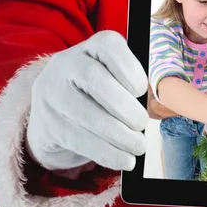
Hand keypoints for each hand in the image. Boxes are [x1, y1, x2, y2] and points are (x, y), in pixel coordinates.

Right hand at [26, 30, 148, 171]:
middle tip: (142, 124)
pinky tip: (125, 159)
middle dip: (124, 106)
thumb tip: (158, 103)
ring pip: (86, 114)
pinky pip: (79, 140)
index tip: (141, 89)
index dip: (128, 68)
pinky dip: (107, 153)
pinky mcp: (48, 125)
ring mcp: (52, 94)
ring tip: (139, 146)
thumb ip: (134, 83)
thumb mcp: (115, 77)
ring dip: (119, 135)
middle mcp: (67, 64)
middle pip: (94, 79)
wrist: (55, 112)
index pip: (108, 47)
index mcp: (92, 47)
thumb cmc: (100, 92)